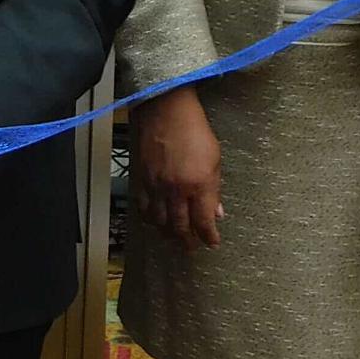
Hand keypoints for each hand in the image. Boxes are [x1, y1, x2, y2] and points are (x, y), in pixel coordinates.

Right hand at [133, 88, 222, 248]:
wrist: (166, 111)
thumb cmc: (194, 129)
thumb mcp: (215, 158)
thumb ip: (215, 189)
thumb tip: (217, 212)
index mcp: (199, 185)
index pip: (204, 222)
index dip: (209, 237)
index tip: (212, 243)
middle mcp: (177, 190)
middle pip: (181, 227)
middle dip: (188, 241)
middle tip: (191, 247)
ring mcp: (157, 187)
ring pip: (160, 222)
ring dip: (168, 233)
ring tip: (174, 237)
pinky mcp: (142, 180)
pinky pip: (144, 208)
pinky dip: (150, 219)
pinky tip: (155, 221)